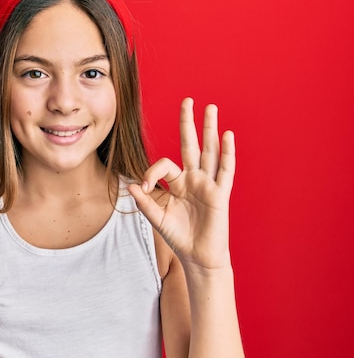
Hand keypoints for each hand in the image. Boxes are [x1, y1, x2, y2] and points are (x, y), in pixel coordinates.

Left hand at [128, 97, 235, 270]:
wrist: (197, 257)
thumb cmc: (178, 237)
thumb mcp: (156, 218)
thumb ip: (144, 201)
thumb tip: (130, 184)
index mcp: (177, 183)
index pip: (164, 164)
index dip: (151, 172)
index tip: (143, 188)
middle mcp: (193, 179)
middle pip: (191, 145)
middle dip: (188, 123)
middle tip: (187, 100)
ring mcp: (208, 184)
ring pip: (210, 151)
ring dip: (210, 129)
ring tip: (211, 108)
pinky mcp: (220, 194)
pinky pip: (225, 170)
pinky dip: (227, 153)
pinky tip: (227, 136)